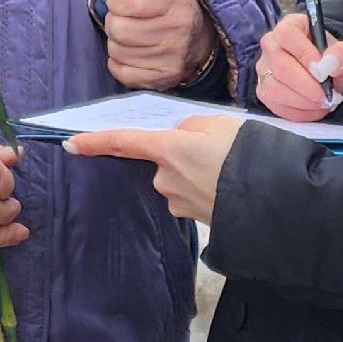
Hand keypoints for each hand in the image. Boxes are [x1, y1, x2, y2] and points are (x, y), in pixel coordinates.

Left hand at [65, 115, 240, 221]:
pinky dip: (207, 187)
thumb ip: (192, 126)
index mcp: (168, 149)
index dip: (95, 142)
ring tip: (230, 166)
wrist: (272, 199)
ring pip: (179, 178)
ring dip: (197, 170)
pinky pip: (192, 194)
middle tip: (218, 146)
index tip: (70, 144)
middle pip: (163, 159)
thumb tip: (180, 136)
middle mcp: (165, 178)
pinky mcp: (194, 217)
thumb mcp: (220, 124)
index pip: (123, 143)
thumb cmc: (245, 154)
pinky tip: (230, 184)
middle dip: (181, 152)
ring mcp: (178, 201)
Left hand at [102, 0, 214, 90]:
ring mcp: (170, 58)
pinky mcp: (162, 79)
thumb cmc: (174, 3)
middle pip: (118, 28)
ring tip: (131, 34)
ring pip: (117, 50)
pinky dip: (120, 62)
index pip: (125, 1)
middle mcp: (177, 30)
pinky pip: (122, 72)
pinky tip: (133, 53)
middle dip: (116, 20)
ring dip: (117, 42)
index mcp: (177, 0)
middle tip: (127, 18)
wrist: (199, 37)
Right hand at [256, 13, 342, 121]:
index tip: (322, 72)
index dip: (304, 53)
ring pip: (274, 89)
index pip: (287, 34)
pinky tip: (313, 109)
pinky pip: (274, 105)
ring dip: (302, 102)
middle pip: (279, 66)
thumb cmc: (333, 60)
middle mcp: (271, 44)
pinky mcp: (263, 90)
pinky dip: (297, 112)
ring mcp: (263, 68)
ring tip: (323, 103)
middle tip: (327, 96)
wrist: (328, 76)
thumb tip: (331, 62)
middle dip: (306, 86)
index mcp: (290, 26)